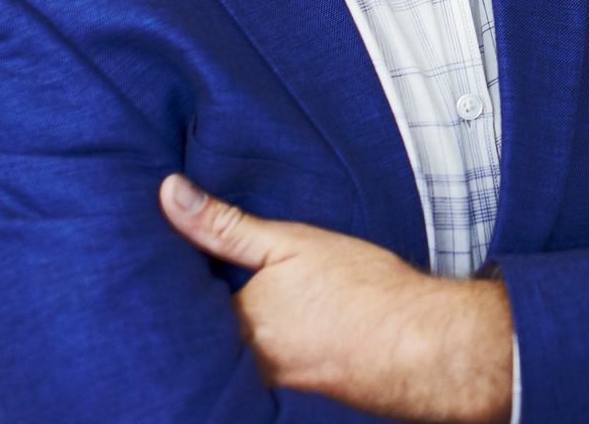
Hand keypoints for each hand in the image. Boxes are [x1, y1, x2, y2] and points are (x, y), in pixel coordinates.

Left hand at [159, 175, 510, 423]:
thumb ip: (223, 224)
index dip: (175, 279)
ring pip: (232, 354)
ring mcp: (270, 386)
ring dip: (232, 333)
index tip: (163, 258)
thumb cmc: (362, 288)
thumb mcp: (289, 241)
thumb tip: (168, 192)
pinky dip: (263, 350)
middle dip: (199, 312)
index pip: (179, 304)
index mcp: (233, 326)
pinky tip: (286, 330)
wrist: (425, 343)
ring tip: (255, 302)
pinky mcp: (297, 396)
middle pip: (203, 335)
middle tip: (207, 279)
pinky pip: (261, 371)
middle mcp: (243, 366)